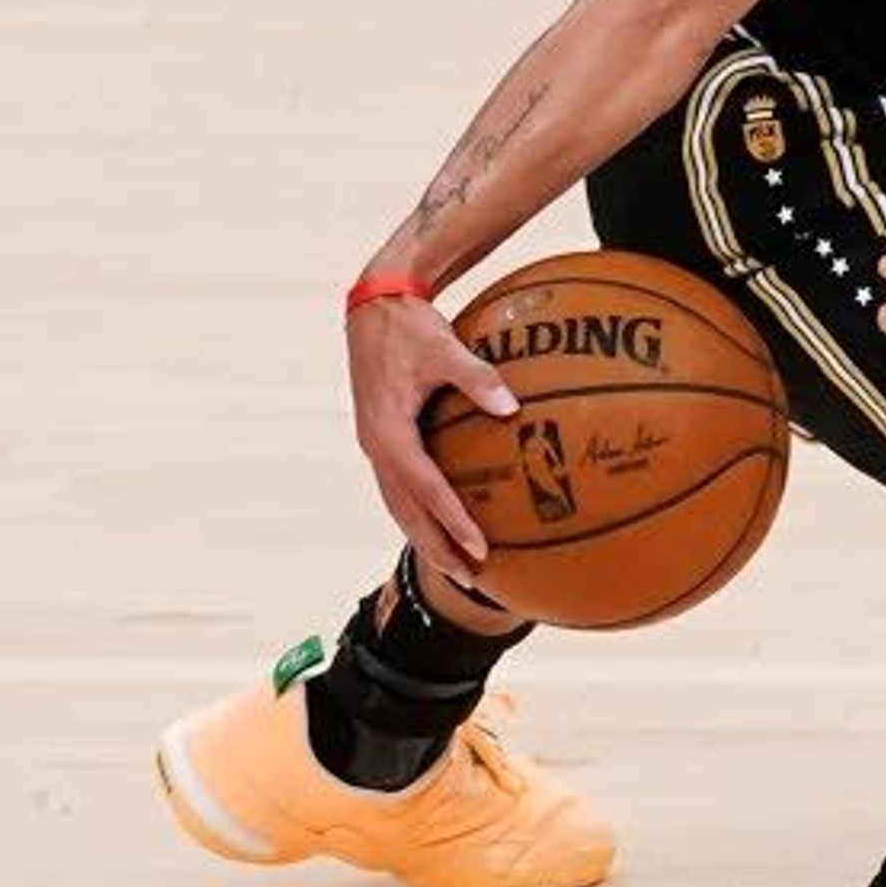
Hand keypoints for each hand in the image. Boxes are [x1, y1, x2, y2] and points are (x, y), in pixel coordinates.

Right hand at [345, 293, 518, 572]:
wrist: (373, 308)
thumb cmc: (410, 327)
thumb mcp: (444, 348)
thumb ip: (477, 378)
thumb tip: (512, 406)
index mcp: (388, 431)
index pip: (424, 487)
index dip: (451, 519)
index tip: (478, 546)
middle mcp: (376, 446)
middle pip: (406, 510)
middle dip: (437, 547)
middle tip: (471, 578)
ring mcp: (375, 445)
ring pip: (399, 505)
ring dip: (426, 537)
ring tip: (458, 566)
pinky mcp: (381, 439)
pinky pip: (400, 487)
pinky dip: (420, 512)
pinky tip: (443, 525)